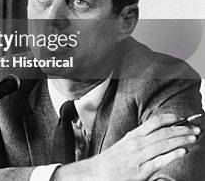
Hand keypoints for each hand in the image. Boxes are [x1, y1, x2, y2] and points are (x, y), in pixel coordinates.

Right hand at [53, 113, 199, 180]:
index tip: (182, 118)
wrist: (97, 173)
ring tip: (193, 138)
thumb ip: (141, 139)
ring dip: (180, 140)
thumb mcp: (125, 144)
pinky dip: (171, 155)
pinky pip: (159, 161)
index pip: (153, 123)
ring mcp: (138, 157)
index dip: (169, 119)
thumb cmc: (113, 160)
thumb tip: (159, 135)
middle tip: (196, 129)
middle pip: (162, 133)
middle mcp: (136, 144)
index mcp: (133, 136)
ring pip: (163, 145)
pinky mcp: (140, 171)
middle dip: (181, 130)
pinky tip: (182, 152)